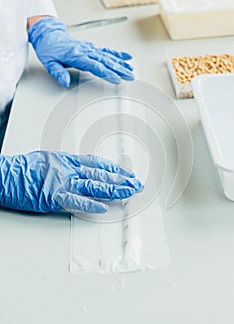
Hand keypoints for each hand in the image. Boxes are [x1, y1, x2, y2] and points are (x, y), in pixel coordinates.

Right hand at [0, 151, 142, 213]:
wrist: (5, 174)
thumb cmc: (23, 168)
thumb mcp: (48, 159)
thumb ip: (65, 165)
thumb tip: (79, 171)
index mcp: (67, 160)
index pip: (96, 163)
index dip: (113, 168)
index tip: (126, 172)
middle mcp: (68, 169)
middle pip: (99, 174)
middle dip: (120, 180)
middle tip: (136, 184)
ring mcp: (62, 182)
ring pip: (93, 185)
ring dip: (112, 190)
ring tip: (129, 193)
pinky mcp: (52, 196)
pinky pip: (75, 200)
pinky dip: (89, 204)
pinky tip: (103, 207)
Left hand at [28, 17, 133, 86]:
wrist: (48, 36)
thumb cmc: (49, 50)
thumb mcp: (49, 63)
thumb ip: (58, 73)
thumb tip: (64, 81)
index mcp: (76, 55)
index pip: (95, 66)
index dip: (106, 73)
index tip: (116, 78)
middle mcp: (85, 51)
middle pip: (105, 61)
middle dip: (119, 69)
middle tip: (129, 76)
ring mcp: (90, 48)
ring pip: (108, 56)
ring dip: (121, 63)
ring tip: (131, 70)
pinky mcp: (92, 48)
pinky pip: (106, 50)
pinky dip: (117, 54)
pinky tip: (126, 57)